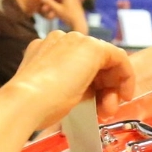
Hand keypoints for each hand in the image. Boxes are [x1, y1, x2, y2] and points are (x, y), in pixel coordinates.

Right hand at [6, 30, 134, 121]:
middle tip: (105, 111)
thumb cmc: (34, 105)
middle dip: (104, 89)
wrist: (26, 101)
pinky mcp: (92, 47)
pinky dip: (125, 75)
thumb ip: (72, 88)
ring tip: (108, 109)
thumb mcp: (55, 93)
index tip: (96, 106)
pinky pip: (117, 57)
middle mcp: (60, 40)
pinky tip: (124, 93)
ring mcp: (75, 41)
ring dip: (112, 87)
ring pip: (104, 61)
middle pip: (93, 62)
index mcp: (45, 50)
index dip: (91, 86)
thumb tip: (91, 96)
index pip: (77, 64)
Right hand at [38, 0, 87, 31]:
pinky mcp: (75, 7)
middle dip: (50, 5)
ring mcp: (74, 1)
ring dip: (54, 9)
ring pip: (61, 4)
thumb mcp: (57, 9)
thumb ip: (49, 3)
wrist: (79, 24)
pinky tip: (54, 18)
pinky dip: (59, 11)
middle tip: (43, 9)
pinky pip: (65, 7)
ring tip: (49, 16)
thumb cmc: (68, 16)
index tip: (41, 0)